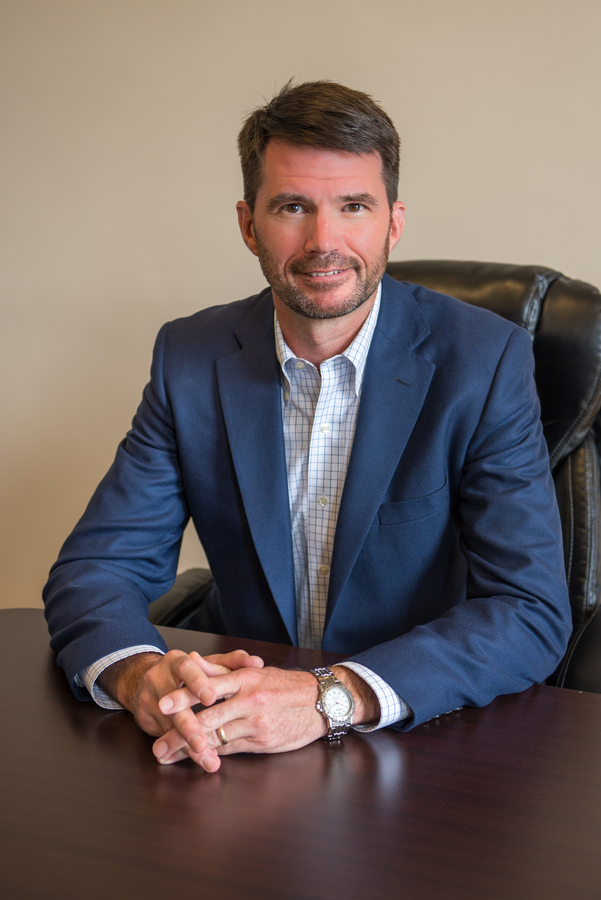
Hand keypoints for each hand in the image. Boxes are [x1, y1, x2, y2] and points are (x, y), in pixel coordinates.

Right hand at [98, 648, 263, 771]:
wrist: (147, 679)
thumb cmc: (189, 673)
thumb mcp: (208, 664)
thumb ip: (233, 662)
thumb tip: (256, 663)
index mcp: (176, 661)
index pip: (186, 669)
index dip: (198, 683)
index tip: (211, 698)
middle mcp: (158, 678)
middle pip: (172, 703)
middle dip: (189, 726)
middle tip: (204, 743)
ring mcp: (149, 699)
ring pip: (168, 726)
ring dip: (187, 745)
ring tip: (207, 759)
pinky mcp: (145, 718)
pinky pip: (164, 737)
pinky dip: (181, 751)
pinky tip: (196, 760)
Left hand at [152, 664, 379, 771]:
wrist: (321, 702)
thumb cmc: (285, 685)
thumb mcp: (255, 671)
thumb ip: (222, 670)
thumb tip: (193, 661)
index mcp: (246, 678)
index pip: (208, 687)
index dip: (184, 697)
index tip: (162, 704)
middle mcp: (249, 700)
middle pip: (207, 719)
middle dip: (178, 733)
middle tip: (156, 745)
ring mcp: (256, 723)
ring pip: (217, 738)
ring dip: (189, 750)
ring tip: (167, 756)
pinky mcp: (263, 741)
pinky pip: (231, 749)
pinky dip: (212, 755)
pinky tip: (196, 759)